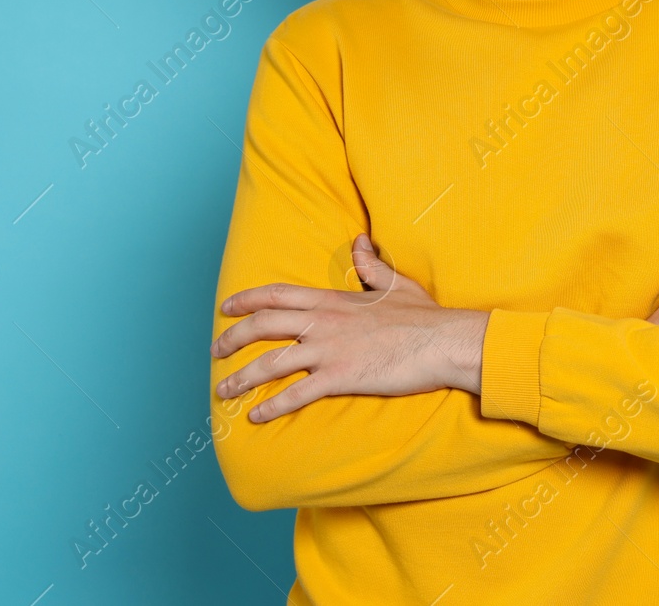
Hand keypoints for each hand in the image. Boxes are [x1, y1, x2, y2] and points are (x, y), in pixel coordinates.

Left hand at [211, 234, 488, 421]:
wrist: (444, 342)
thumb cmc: (423, 316)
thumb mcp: (394, 284)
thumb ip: (370, 266)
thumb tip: (359, 242)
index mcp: (332, 300)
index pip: (277, 294)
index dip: (246, 300)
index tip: (225, 308)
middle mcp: (323, 322)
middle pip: (263, 326)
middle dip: (231, 339)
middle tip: (214, 351)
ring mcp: (329, 351)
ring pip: (271, 364)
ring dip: (241, 378)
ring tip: (223, 391)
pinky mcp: (341, 378)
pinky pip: (296, 395)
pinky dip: (272, 407)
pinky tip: (257, 416)